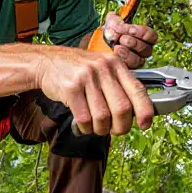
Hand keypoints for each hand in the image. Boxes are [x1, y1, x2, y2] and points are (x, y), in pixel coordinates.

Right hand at [35, 47, 154, 135]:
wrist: (46, 62)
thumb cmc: (76, 69)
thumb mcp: (101, 67)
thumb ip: (118, 84)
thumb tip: (135, 112)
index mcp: (115, 64)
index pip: (138, 90)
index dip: (145, 110)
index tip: (145, 124)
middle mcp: (103, 68)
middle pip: (122, 108)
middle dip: (120, 127)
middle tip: (114, 130)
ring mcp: (86, 77)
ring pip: (103, 116)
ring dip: (100, 129)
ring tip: (95, 126)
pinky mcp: (70, 87)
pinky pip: (84, 118)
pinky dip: (85, 127)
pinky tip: (83, 124)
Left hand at [102, 12, 157, 68]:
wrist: (99, 43)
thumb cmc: (111, 32)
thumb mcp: (112, 22)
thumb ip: (114, 21)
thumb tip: (116, 25)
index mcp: (145, 38)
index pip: (152, 36)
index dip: (141, 32)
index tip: (129, 29)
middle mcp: (143, 51)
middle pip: (145, 48)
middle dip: (132, 42)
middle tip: (121, 38)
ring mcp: (135, 60)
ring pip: (138, 60)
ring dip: (128, 53)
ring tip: (117, 47)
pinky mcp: (127, 68)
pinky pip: (129, 67)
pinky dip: (122, 59)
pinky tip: (115, 53)